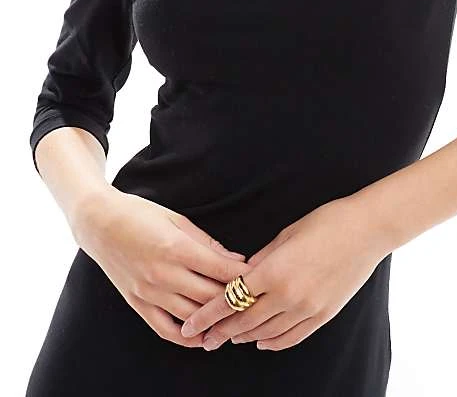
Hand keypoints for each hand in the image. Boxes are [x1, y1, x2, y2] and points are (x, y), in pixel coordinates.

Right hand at [74, 189, 248, 347]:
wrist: (100, 224)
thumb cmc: (141, 214)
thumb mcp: (178, 219)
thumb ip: (207, 243)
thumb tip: (235, 259)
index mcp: (177, 248)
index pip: (220, 269)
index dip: (243, 275)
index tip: (259, 277)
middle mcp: (164, 274)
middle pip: (210, 296)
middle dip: (234, 299)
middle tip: (253, 300)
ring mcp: (149, 292)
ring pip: (191, 316)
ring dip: (215, 320)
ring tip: (234, 319)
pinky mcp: (137, 303)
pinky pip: (165, 329)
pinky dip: (186, 337)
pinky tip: (203, 337)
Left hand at [180, 196, 387, 351]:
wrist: (368, 230)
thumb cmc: (328, 222)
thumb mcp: (287, 234)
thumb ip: (262, 258)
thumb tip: (244, 273)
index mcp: (274, 270)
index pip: (230, 299)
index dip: (207, 315)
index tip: (191, 325)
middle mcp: (287, 295)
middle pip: (244, 322)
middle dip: (221, 332)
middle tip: (204, 339)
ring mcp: (307, 308)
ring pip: (266, 333)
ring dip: (244, 337)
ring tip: (230, 338)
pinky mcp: (323, 315)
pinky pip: (291, 337)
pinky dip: (273, 342)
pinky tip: (262, 342)